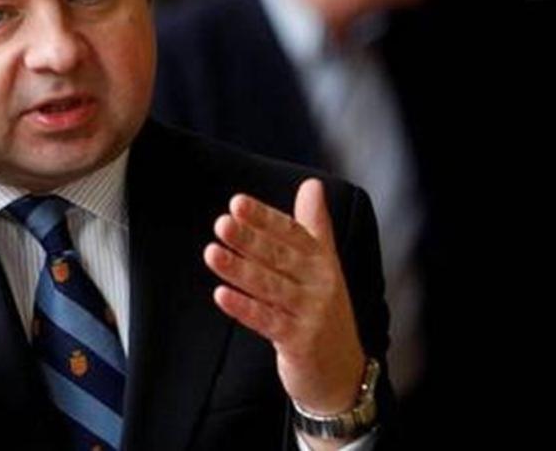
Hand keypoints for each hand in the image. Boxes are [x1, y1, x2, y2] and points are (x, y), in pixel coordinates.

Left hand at [203, 179, 365, 416]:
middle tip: (221, 223)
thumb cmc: (324, 312)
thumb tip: (312, 184)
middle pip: (279, 257)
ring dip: (240, 269)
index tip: (237, 203)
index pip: (291, 233)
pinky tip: (221, 295)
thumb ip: (314, 226)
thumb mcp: (325, 265)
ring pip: (270, 287)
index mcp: (322, 261)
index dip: (264, 218)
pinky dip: (244, 308)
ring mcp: (310, 314)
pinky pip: (268, 321)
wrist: (343, 372)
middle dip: (249, 239)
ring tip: (211, 253)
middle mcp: (320, 284)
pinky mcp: (300, 343)